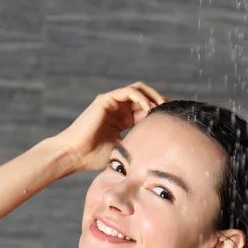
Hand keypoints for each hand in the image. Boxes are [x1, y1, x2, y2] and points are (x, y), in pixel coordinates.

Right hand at [53, 82, 169, 171]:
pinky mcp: (106, 100)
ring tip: (163, 108)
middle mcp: (117, 109)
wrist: (74, 154)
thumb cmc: (93, 157)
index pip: (145, 110)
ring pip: (139, 90)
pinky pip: (129, 91)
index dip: (159, 112)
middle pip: (145, 97)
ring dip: (153, 96)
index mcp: (121, 120)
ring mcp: (111, 103)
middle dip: (160, 102)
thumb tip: (156, 155)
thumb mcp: (122, 150)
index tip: (174, 119)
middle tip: (173, 111)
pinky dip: (142, 97)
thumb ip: (135, 146)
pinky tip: (149, 109)